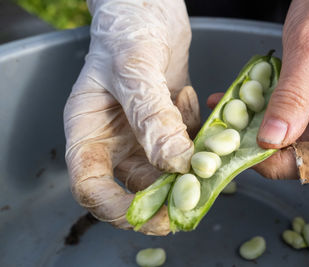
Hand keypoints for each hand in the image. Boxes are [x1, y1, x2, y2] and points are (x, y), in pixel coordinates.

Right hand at [64, 0, 198, 234]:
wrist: (147, 8)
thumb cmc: (126, 30)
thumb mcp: (134, 70)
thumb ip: (151, 117)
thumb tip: (174, 163)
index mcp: (88, 131)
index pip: (92, 187)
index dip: (118, 209)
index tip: (153, 216)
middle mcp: (115, 139)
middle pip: (136, 186)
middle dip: (167, 195)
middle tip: (197, 195)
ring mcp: (143, 134)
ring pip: (167, 169)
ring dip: (191, 167)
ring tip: (210, 149)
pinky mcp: (170, 124)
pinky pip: (186, 147)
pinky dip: (200, 140)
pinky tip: (200, 112)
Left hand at [209, 0, 308, 179]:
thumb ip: (292, 95)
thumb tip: (272, 140)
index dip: (285, 163)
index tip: (247, 152)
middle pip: (308, 153)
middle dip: (265, 147)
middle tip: (231, 135)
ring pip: (294, 139)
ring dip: (259, 131)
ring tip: (230, 115)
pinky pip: (289, 119)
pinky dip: (263, 114)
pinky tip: (239, 104)